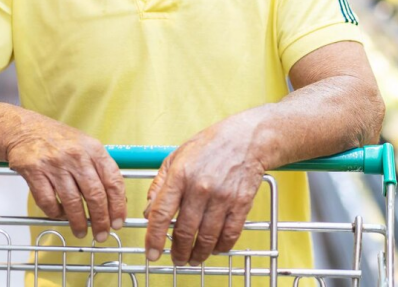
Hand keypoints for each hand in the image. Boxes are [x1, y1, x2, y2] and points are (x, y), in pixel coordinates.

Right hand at [7, 118, 126, 241]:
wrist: (25, 129)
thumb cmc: (59, 141)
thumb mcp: (86, 146)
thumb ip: (100, 169)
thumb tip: (116, 201)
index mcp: (94, 149)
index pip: (113, 181)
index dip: (118, 205)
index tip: (118, 221)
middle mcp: (76, 155)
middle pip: (95, 195)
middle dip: (100, 220)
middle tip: (102, 234)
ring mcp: (55, 164)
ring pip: (72, 202)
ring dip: (78, 222)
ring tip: (81, 232)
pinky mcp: (34, 171)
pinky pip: (48, 201)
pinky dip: (55, 213)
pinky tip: (59, 215)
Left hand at [143, 116, 267, 265]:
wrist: (248, 138)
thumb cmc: (210, 145)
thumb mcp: (177, 155)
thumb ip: (160, 183)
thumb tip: (149, 210)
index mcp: (180, 174)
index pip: (161, 214)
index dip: (153, 238)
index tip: (152, 253)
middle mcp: (200, 187)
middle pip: (184, 231)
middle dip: (178, 252)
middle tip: (176, 259)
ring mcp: (222, 196)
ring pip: (206, 237)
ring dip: (198, 254)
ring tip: (193, 258)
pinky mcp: (241, 203)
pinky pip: (229, 234)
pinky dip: (220, 247)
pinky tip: (214, 248)